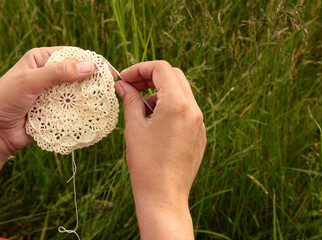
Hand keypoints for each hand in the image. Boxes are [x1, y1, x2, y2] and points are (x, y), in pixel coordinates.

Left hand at [0, 47, 95, 223]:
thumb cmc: (5, 100)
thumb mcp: (30, 81)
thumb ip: (58, 73)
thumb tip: (89, 66)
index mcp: (40, 60)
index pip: (71, 55)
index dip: (89, 61)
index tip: (106, 70)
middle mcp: (48, 75)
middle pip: (77, 74)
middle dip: (92, 80)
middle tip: (110, 86)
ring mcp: (53, 93)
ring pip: (77, 92)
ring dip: (89, 96)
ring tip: (106, 100)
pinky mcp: (56, 110)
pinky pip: (73, 108)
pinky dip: (82, 110)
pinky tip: (94, 112)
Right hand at [115, 61, 206, 238]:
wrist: (164, 197)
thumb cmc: (146, 164)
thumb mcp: (134, 128)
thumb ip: (129, 100)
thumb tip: (122, 85)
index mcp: (177, 105)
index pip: (161, 69)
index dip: (140, 69)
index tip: (124, 78)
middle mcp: (194, 110)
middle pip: (174, 76)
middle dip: (151, 77)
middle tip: (131, 87)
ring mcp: (199, 122)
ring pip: (181, 92)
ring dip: (160, 92)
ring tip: (141, 108)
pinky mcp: (199, 133)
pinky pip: (186, 109)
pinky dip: (170, 106)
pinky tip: (155, 121)